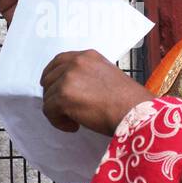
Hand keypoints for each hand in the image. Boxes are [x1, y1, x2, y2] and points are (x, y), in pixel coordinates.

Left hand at [39, 50, 153, 136]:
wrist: (133, 111)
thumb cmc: (127, 101)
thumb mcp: (106, 75)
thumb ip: (87, 75)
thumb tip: (72, 88)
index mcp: (87, 56)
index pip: (59, 61)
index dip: (52, 76)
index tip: (53, 88)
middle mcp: (76, 63)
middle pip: (49, 79)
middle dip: (54, 96)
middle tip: (67, 110)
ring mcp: (68, 79)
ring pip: (48, 97)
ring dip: (58, 112)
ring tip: (75, 121)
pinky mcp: (63, 96)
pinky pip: (49, 111)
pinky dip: (59, 122)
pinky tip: (74, 126)